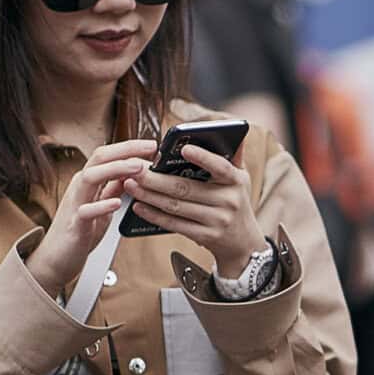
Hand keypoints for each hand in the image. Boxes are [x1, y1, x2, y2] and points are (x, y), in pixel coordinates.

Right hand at [26, 140, 159, 297]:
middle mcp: (80, 187)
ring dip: (115, 170)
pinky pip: (86, 211)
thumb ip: (112, 188)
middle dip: (126, 149)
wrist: (56, 259)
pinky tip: (116, 203)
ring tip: (137, 167)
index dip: (129, 147)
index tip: (152, 144)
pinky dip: (101, 206)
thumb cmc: (79, 233)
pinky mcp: (75, 225)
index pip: (108, 155)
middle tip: (150, 146)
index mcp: (88, 182)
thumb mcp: (101, 206)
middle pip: (99, 158)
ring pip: (90, 177)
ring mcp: (75, 204)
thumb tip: (131, 173)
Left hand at [124, 139, 259, 280]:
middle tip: (134, 169)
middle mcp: (228, 201)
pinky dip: (154, 215)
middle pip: (186, 188)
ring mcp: (216, 221)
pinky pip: (175, 224)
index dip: (203, 157)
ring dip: (149, 196)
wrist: (243, 243)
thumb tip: (231, 131)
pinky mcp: (205, 236)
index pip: (220, 167)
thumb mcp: (241, 179)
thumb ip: (233, 157)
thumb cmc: (236, 202)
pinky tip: (139, 206)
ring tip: (130, 185)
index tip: (184, 148)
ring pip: (176, 206)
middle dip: (156, 179)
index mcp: (236, 181)